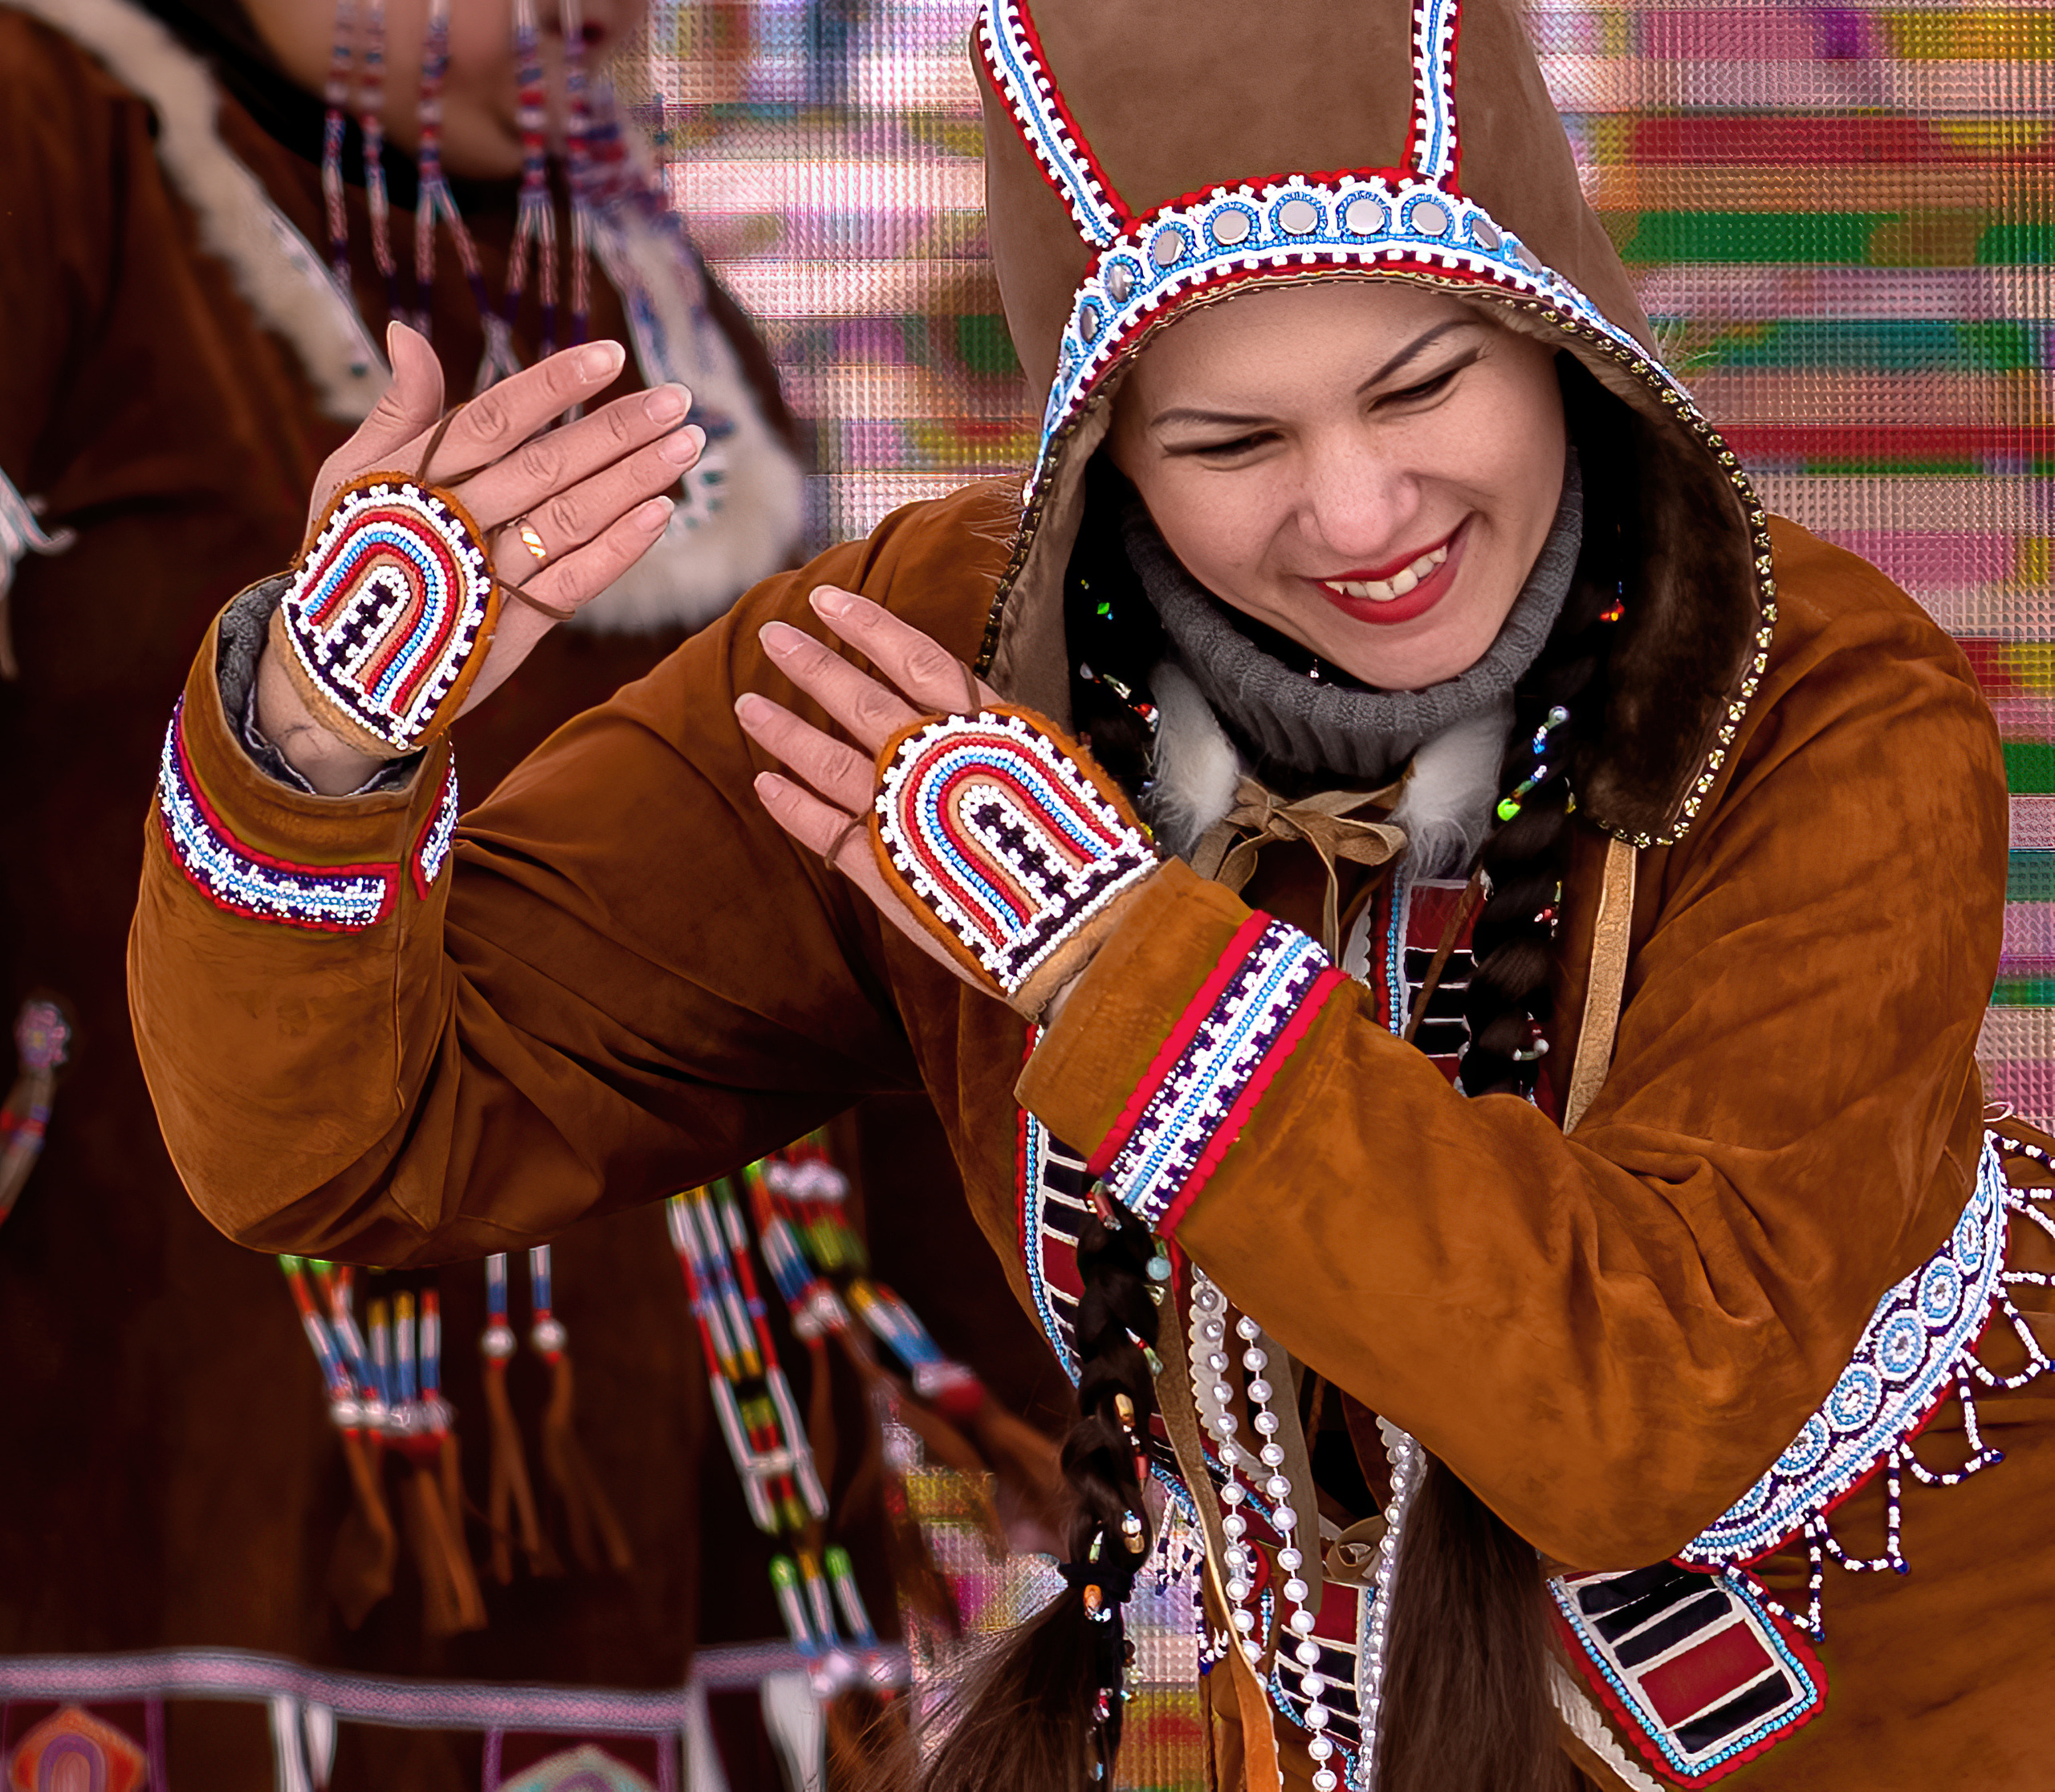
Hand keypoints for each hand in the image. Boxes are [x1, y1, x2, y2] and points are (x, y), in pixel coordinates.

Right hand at [258, 322, 699, 792]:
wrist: (336, 669)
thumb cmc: (351, 552)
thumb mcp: (352, 476)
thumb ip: (397, 409)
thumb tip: (409, 332)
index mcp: (415, 477)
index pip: (495, 420)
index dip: (554, 386)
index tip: (613, 355)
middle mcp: (454, 523)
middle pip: (546, 466)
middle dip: (617, 430)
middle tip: (679, 400)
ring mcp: (485, 579)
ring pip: (569, 521)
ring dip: (632, 481)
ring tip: (687, 446)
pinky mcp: (511, 631)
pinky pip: (573, 585)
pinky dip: (618, 550)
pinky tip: (660, 514)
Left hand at [737, 588, 1153, 1017]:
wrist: (1085, 929)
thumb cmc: (1088, 851)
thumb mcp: (1059, 773)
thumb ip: (1011, 746)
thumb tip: (994, 720)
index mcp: (987, 729)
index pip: (916, 659)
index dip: (868, 626)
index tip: (828, 598)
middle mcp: (936, 762)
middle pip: (860, 700)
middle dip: (812, 664)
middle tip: (772, 635)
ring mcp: (903, 814)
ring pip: (828, 759)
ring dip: (784, 729)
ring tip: (748, 704)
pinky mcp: (884, 869)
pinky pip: (825, 830)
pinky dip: (790, 805)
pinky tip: (763, 783)